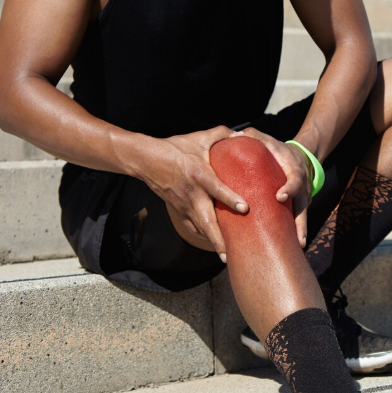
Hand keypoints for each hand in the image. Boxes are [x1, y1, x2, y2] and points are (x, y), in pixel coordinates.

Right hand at [137, 126, 248, 256]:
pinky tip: (216, 246)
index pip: (216, 188)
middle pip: (206, 220)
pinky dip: (204, 236)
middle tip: (231, 254)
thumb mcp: (199, 137)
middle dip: (218, 239)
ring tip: (227, 257)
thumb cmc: (175, 147)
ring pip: (200, 228)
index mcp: (199, 174)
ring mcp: (184, 205)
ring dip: (212, 243)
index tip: (245, 208)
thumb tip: (243, 134)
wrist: (146, 160)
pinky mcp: (179, 210)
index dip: (230, 198)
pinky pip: (192, 227)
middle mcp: (192, 193)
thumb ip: (222, 134)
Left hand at [228, 128, 313, 248]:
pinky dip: (295, 233)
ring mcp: (304, 198)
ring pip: (303, 216)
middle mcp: (303, 185)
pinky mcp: (299, 207)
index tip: (280, 197)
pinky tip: (290, 248)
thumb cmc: (277, 149)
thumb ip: (254, 137)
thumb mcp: (268, 140)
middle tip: (297, 238)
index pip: (295, 178)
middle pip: (304, 205)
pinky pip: (297, 220)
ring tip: (297, 247)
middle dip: (300, 222)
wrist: (300, 157)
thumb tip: (236, 135)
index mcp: (295, 169)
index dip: (290, 188)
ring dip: (300, 232)